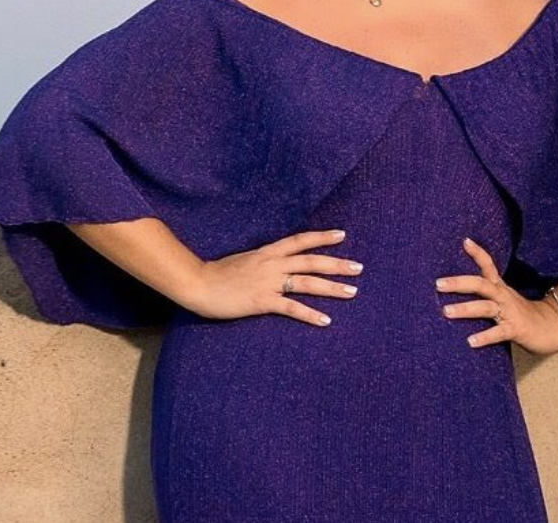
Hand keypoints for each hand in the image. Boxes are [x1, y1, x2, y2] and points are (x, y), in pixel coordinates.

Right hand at [188, 229, 361, 325]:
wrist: (198, 283)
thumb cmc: (216, 274)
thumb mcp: (242, 261)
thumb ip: (260, 263)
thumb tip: (273, 266)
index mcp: (266, 252)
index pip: (299, 241)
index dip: (321, 238)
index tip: (342, 235)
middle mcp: (271, 264)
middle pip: (311, 261)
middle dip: (337, 264)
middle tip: (359, 268)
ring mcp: (267, 282)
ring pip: (307, 282)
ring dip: (331, 288)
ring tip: (352, 292)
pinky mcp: (262, 301)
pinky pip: (291, 308)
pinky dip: (310, 314)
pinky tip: (325, 321)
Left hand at [435, 237, 557, 354]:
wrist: (551, 327)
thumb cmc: (519, 312)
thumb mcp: (501, 297)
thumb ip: (482, 291)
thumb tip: (452, 286)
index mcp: (499, 287)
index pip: (488, 265)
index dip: (478, 253)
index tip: (465, 241)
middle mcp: (503, 296)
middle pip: (481, 285)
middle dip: (459, 283)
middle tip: (438, 284)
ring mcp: (509, 312)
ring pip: (486, 307)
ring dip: (466, 309)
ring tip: (446, 311)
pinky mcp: (515, 330)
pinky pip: (498, 333)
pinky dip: (485, 337)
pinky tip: (470, 342)